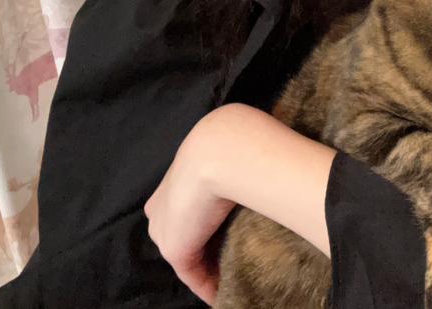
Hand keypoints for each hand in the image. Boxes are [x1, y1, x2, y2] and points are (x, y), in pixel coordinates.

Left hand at [144, 108, 236, 304]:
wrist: (224, 149)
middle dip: (203, 243)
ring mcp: (166, 227)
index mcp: (177, 174)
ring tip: (234, 273)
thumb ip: (238, 156)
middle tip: (232, 254)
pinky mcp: (176, 249)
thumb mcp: (234, 143)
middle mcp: (163, 203)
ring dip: (209, 264)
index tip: (228, 228)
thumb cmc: (237, 139)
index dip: (206, 217)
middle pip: (183, 230)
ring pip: (189, 252)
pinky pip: (194, 275)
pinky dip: (211, 286)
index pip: (187, 204)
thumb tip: (268, 156)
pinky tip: (225, 294)